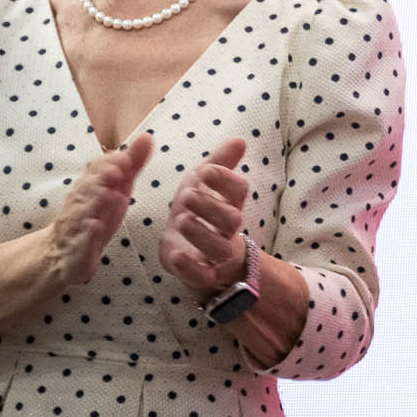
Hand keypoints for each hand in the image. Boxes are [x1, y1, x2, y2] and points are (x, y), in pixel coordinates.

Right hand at [49, 134, 153, 285]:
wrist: (63, 254)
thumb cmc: (94, 214)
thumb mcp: (116, 188)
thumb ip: (131, 165)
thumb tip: (147, 136)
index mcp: (90, 187)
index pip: (96, 170)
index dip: (109, 163)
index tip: (124, 158)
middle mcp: (79, 204)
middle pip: (87, 187)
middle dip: (101, 178)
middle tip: (117, 172)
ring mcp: (75, 227)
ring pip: (81, 213)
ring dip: (94, 203)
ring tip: (109, 195)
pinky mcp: (75, 250)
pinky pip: (79, 242)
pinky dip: (87, 235)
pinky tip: (96, 229)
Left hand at [159, 137, 252, 294]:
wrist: (185, 248)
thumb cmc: (198, 211)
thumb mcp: (203, 182)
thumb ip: (220, 161)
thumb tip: (240, 139)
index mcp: (230, 204)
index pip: (240, 190)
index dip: (226, 180)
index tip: (206, 171)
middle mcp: (227, 230)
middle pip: (233, 219)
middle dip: (210, 206)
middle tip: (186, 196)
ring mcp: (215, 254)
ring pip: (221, 249)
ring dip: (202, 233)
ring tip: (181, 220)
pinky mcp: (199, 274)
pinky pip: (203, 276)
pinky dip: (190, 267)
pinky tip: (177, 255)